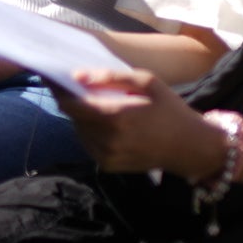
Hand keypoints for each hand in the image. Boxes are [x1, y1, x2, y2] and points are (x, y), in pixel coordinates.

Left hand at [58, 66, 224, 179]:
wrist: (190, 147)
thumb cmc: (170, 109)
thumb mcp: (147, 82)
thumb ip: (111, 77)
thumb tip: (77, 76)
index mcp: (116, 117)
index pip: (71, 104)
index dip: (58, 90)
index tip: (52, 77)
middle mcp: (107, 140)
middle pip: (73, 117)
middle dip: (72, 101)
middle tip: (79, 88)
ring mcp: (107, 156)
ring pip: (79, 130)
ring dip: (82, 116)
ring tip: (99, 105)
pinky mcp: (108, 166)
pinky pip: (88, 143)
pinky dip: (91, 131)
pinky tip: (108, 123)